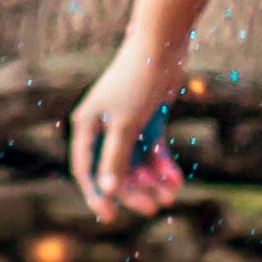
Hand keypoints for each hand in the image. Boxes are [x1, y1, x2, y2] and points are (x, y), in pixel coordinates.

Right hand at [63, 35, 188, 221]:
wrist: (163, 44)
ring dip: (153, 182)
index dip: (95, 194)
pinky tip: (176, 180)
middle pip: (115, 171)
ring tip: (171, 194)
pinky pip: (154, 152)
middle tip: (154, 208)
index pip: (85, 169)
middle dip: (134, 191)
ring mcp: (127, 125)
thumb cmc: (137, 81)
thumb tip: (106, 191)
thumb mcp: (126, 125)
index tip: (108, 217)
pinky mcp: (149, 121)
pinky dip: (164, 167)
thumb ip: (115, 160)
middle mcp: (104, 127)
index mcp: (87, 125)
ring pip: (138, 165)